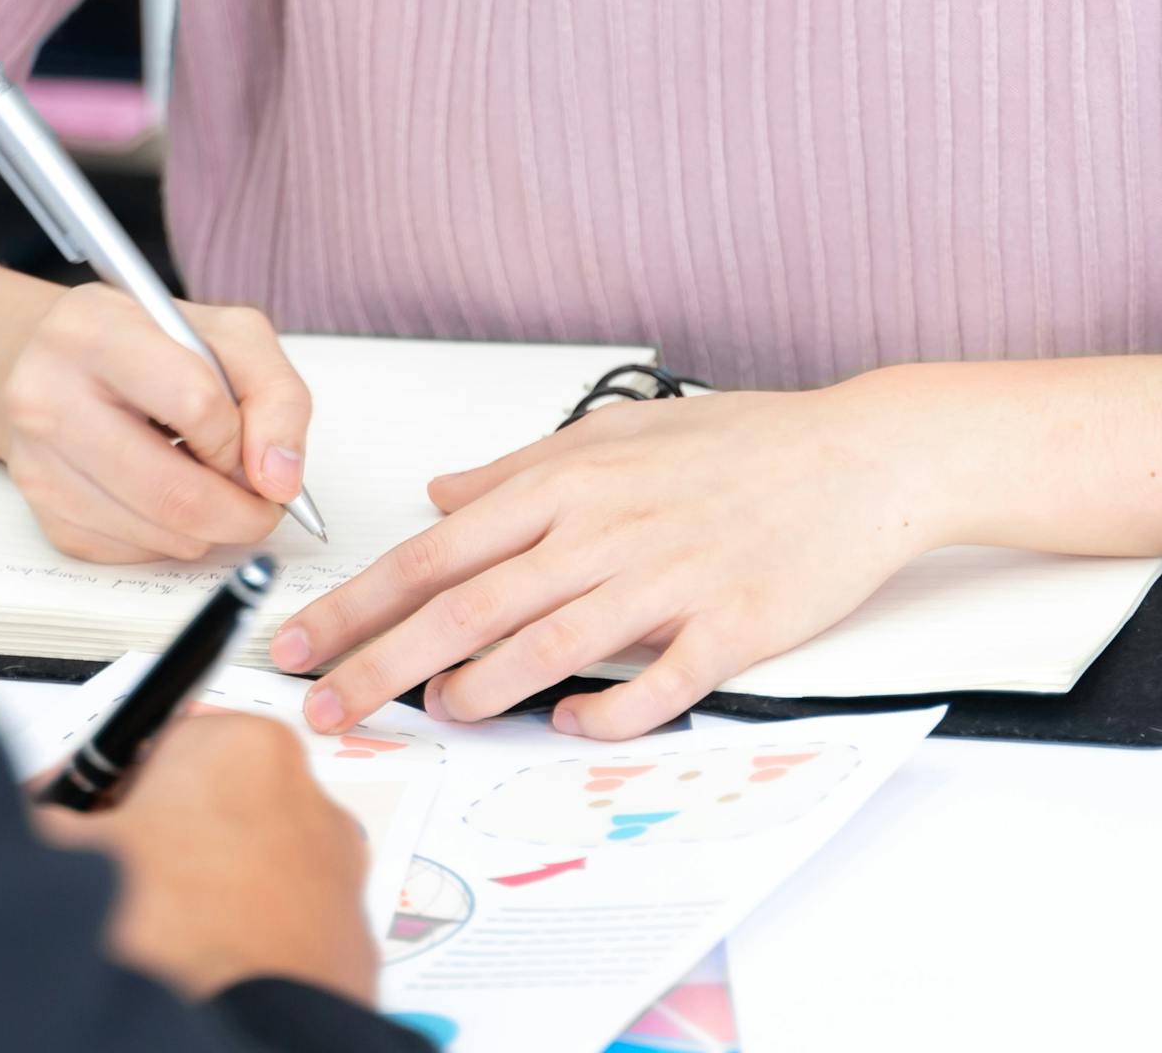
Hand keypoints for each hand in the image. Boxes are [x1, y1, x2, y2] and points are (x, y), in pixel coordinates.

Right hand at [0, 263, 313, 563]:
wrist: (63, 361)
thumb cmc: (152, 345)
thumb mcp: (228, 336)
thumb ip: (275, 395)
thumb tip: (280, 481)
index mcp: (94, 329)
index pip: (194, 403)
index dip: (239, 438)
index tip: (248, 444)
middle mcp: (46, 394)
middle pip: (172, 492)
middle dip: (241, 512)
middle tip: (263, 505)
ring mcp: (37, 461)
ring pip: (158, 534)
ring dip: (208, 528)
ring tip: (207, 484)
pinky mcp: (43, 512)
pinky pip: (132, 554)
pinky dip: (169, 539)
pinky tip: (163, 496)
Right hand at [32, 712, 377, 1003]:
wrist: (243, 1031)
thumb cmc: (176, 935)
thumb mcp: (73, 852)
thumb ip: (47, 814)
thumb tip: (30, 814)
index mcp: (240, 745)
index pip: (152, 743)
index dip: (102, 787)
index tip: (78, 817)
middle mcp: (304, 793)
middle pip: (203, 799)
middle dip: (153, 833)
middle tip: (108, 874)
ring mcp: (336, 866)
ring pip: (243, 858)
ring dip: (198, 884)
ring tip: (155, 930)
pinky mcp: (348, 930)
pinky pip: (278, 914)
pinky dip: (242, 929)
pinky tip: (200, 959)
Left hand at [275, 382, 941, 741]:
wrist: (859, 458)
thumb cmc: (741, 445)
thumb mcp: (614, 435)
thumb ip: (518, 471)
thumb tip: (442, 494)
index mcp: (566, 484)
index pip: (436, 551)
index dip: (360, 601)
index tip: (303, 639)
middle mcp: (603, 530)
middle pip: (468, 604)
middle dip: (383, 659)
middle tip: (326, 702)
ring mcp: (666, 579)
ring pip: (548, 641)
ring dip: (478, 684)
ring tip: (428, 713)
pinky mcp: (729, 626)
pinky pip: (656, 682)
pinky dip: (605, 708)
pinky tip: (564, 725)